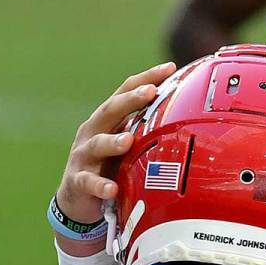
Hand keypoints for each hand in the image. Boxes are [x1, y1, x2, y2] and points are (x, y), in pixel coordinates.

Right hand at [55, 62, 175, 228]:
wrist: (78, 197)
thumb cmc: (109, 164)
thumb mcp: (127, 143)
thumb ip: (147, 130)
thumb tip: (187, 117)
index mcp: (108, 119)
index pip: (125, 92)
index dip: (146, 79)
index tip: (169, 67)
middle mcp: (93, 132)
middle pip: (111, 110)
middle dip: (131, 99)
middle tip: (150, 92)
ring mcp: (83, 155)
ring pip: (98, 144)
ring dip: (113, 141)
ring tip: (127, 141)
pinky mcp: (78, 180)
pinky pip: (89, 182)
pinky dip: (100, 185)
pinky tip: (112, 189)